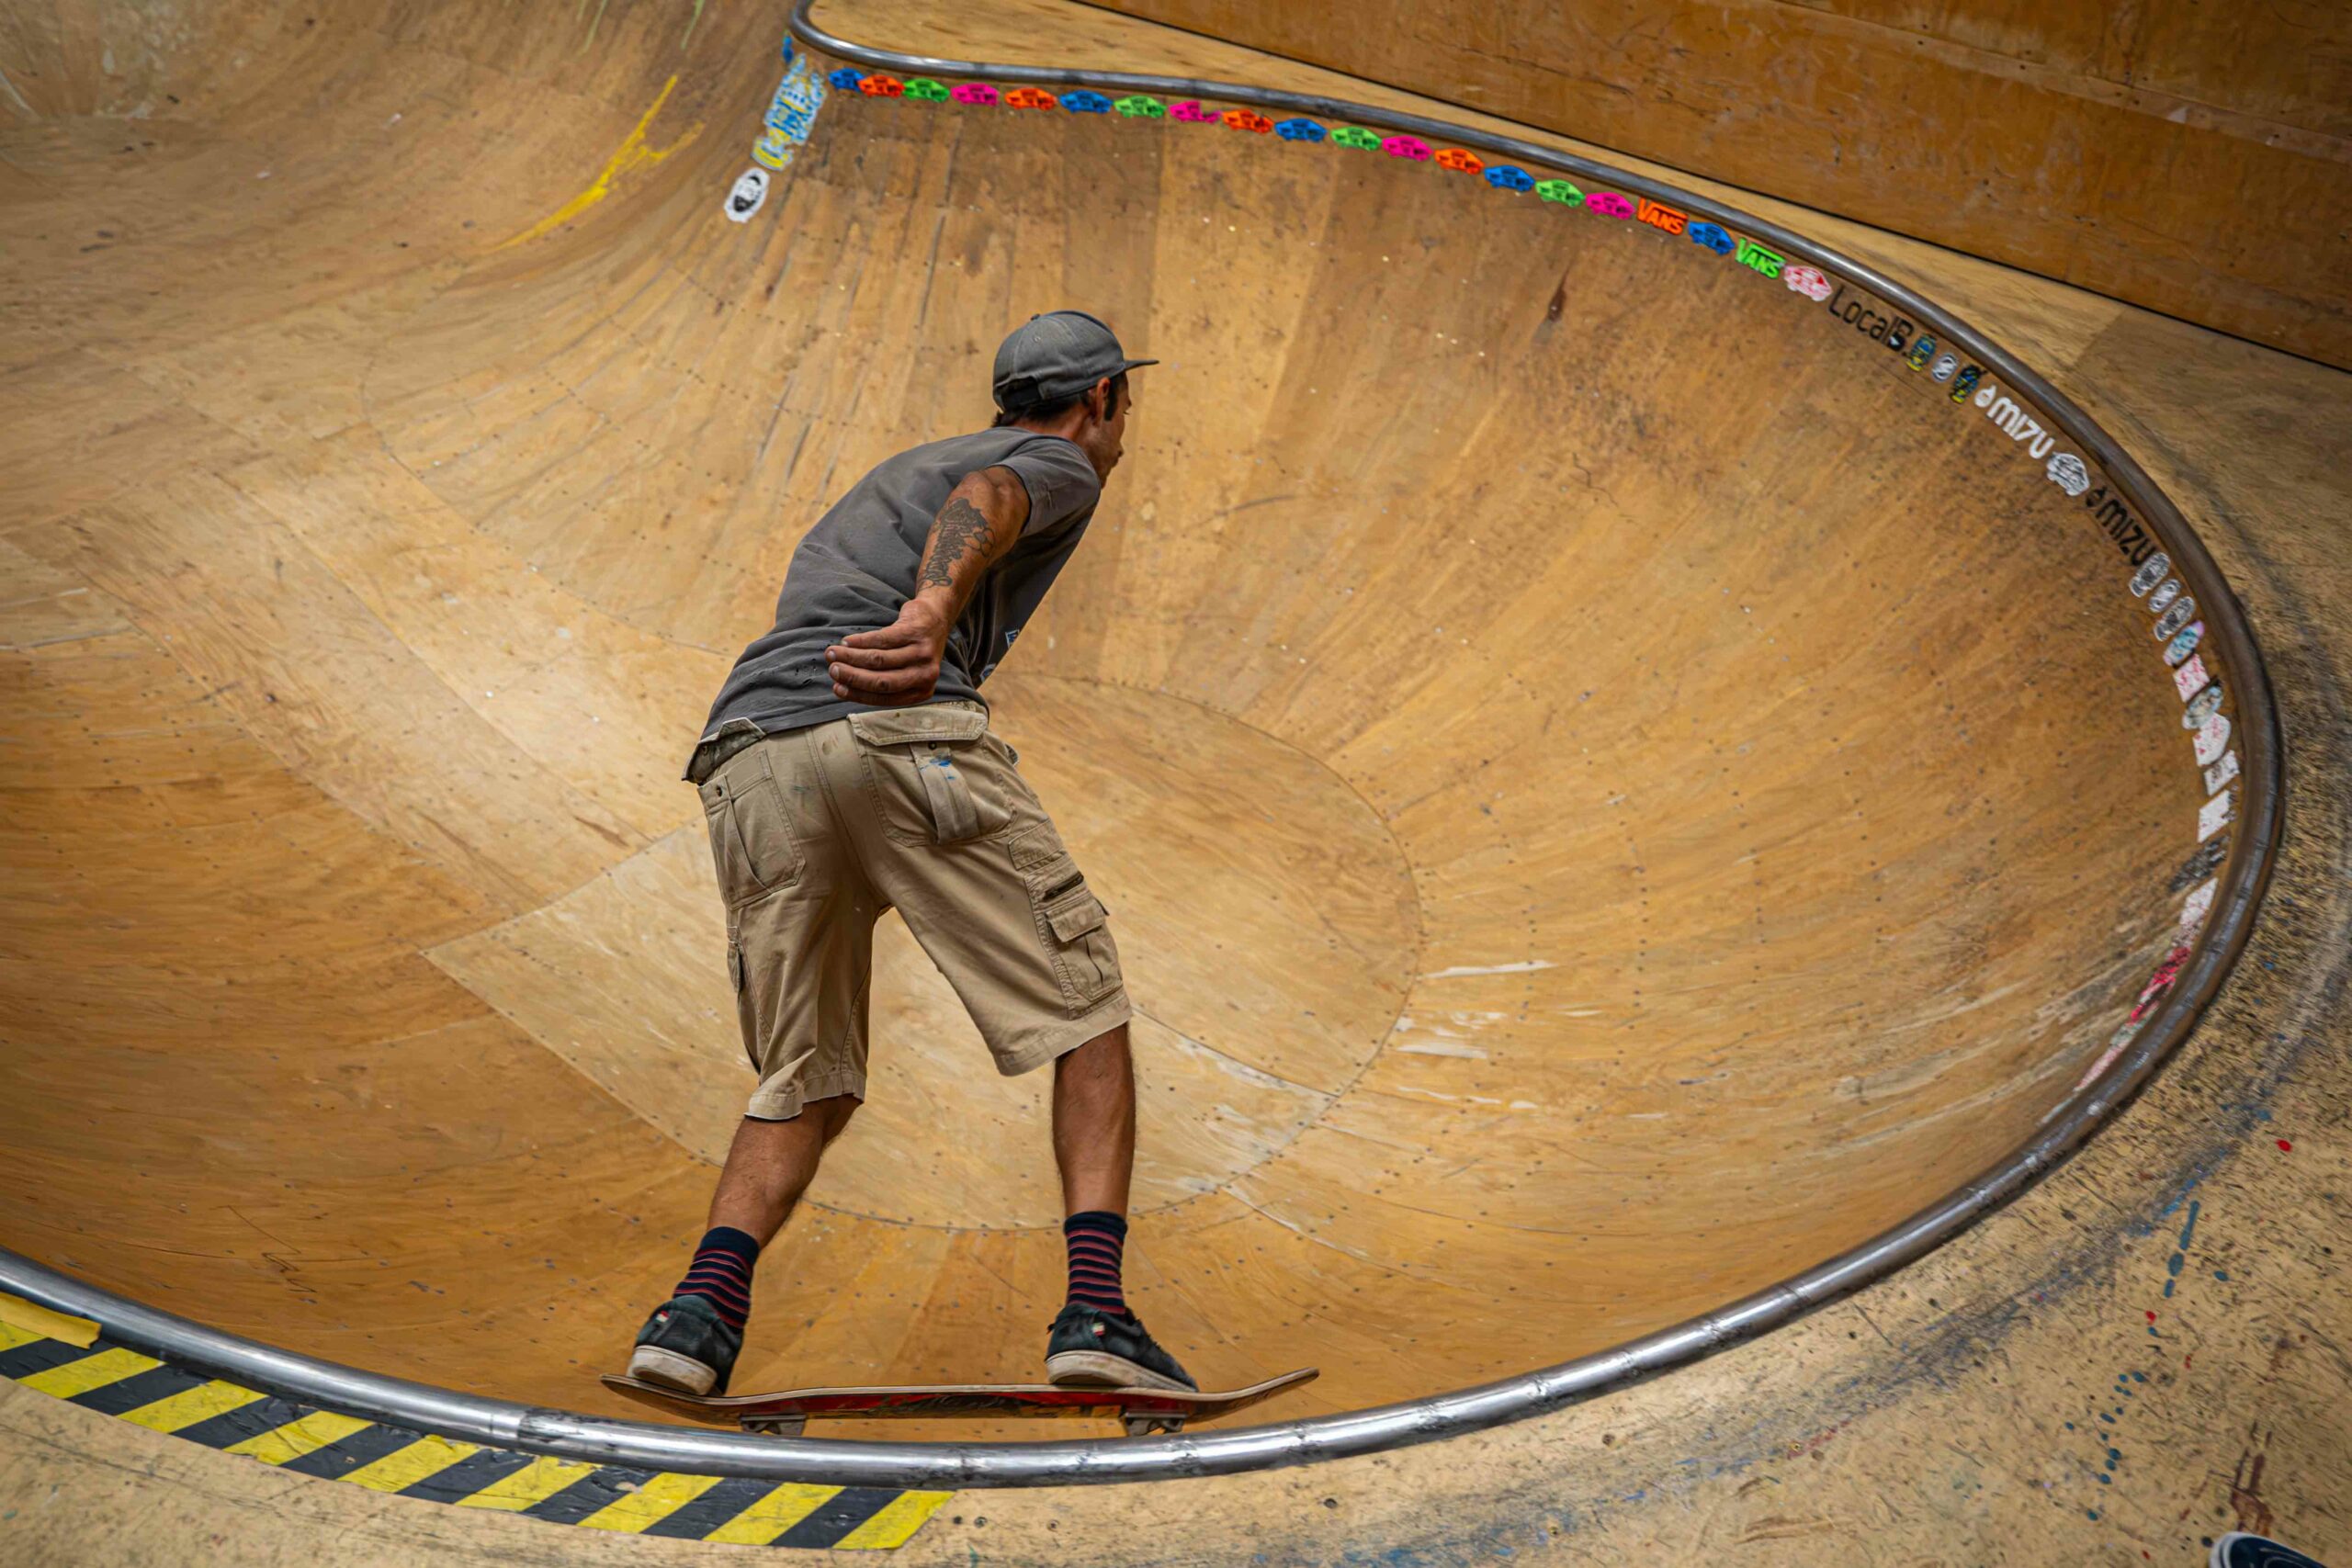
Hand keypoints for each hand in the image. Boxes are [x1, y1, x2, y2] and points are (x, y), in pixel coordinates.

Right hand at [826, 596, 950, 706]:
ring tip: (832, 653)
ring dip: (851, 657)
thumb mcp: (905, 671)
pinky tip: (846, 641)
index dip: (858, 693)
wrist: (935, 618)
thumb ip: (882, 681)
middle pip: (882, 681)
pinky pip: (882, 638)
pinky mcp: (915, 631)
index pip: (885, 697)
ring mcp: (922, 653)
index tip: (837, 688)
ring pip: (879, 659)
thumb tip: (842, 686)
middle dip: (852, 677)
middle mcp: (925, 675)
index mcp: (921, 691)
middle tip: (832, 671)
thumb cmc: (912, 650)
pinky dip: (860, 641)